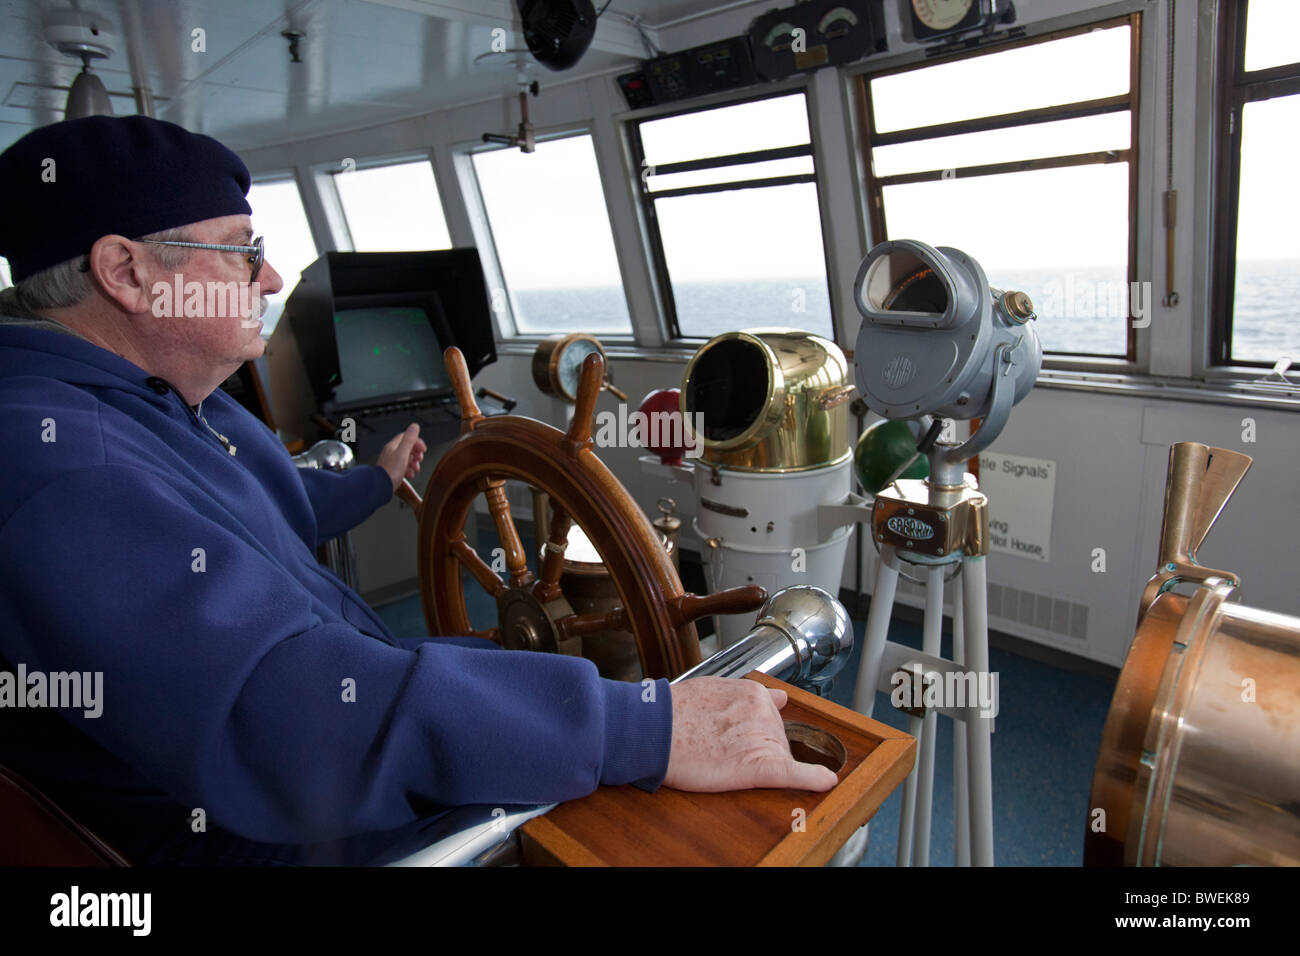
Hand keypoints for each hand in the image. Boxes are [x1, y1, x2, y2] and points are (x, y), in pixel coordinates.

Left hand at [377, 424, 426, 491]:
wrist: (381, 487)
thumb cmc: (390, 472)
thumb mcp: (402, 453)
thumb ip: (409, 440)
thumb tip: (414, 426)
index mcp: (393, 446)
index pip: (406, 437)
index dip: (417, 441)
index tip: (423, 449)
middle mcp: (391, 453)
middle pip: (407, 448)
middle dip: (416, 453)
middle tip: (419, 459)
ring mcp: (391, 462)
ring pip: (406, 458)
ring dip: (414, 463)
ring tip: (415, 468)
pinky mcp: (391, 471)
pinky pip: (403, 467)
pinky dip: (409, 470)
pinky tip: (410, 474)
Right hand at [663, 677, 838, 792]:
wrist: (653, 729)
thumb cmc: (672, 713)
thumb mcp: (713, 688)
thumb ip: (748, 694)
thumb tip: (782, 697)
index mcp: (754, 694)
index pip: (770, 721)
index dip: (754, 736)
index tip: (738, 741)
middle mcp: (764, 713)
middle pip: (776, 741)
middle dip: (756, 750)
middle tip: (719, 750)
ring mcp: (762, 739)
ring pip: (778, 758)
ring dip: (760, 765)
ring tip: (721, 761)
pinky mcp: (758, 766)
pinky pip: (793, 774)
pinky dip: (812, 779)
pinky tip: (824, 782)